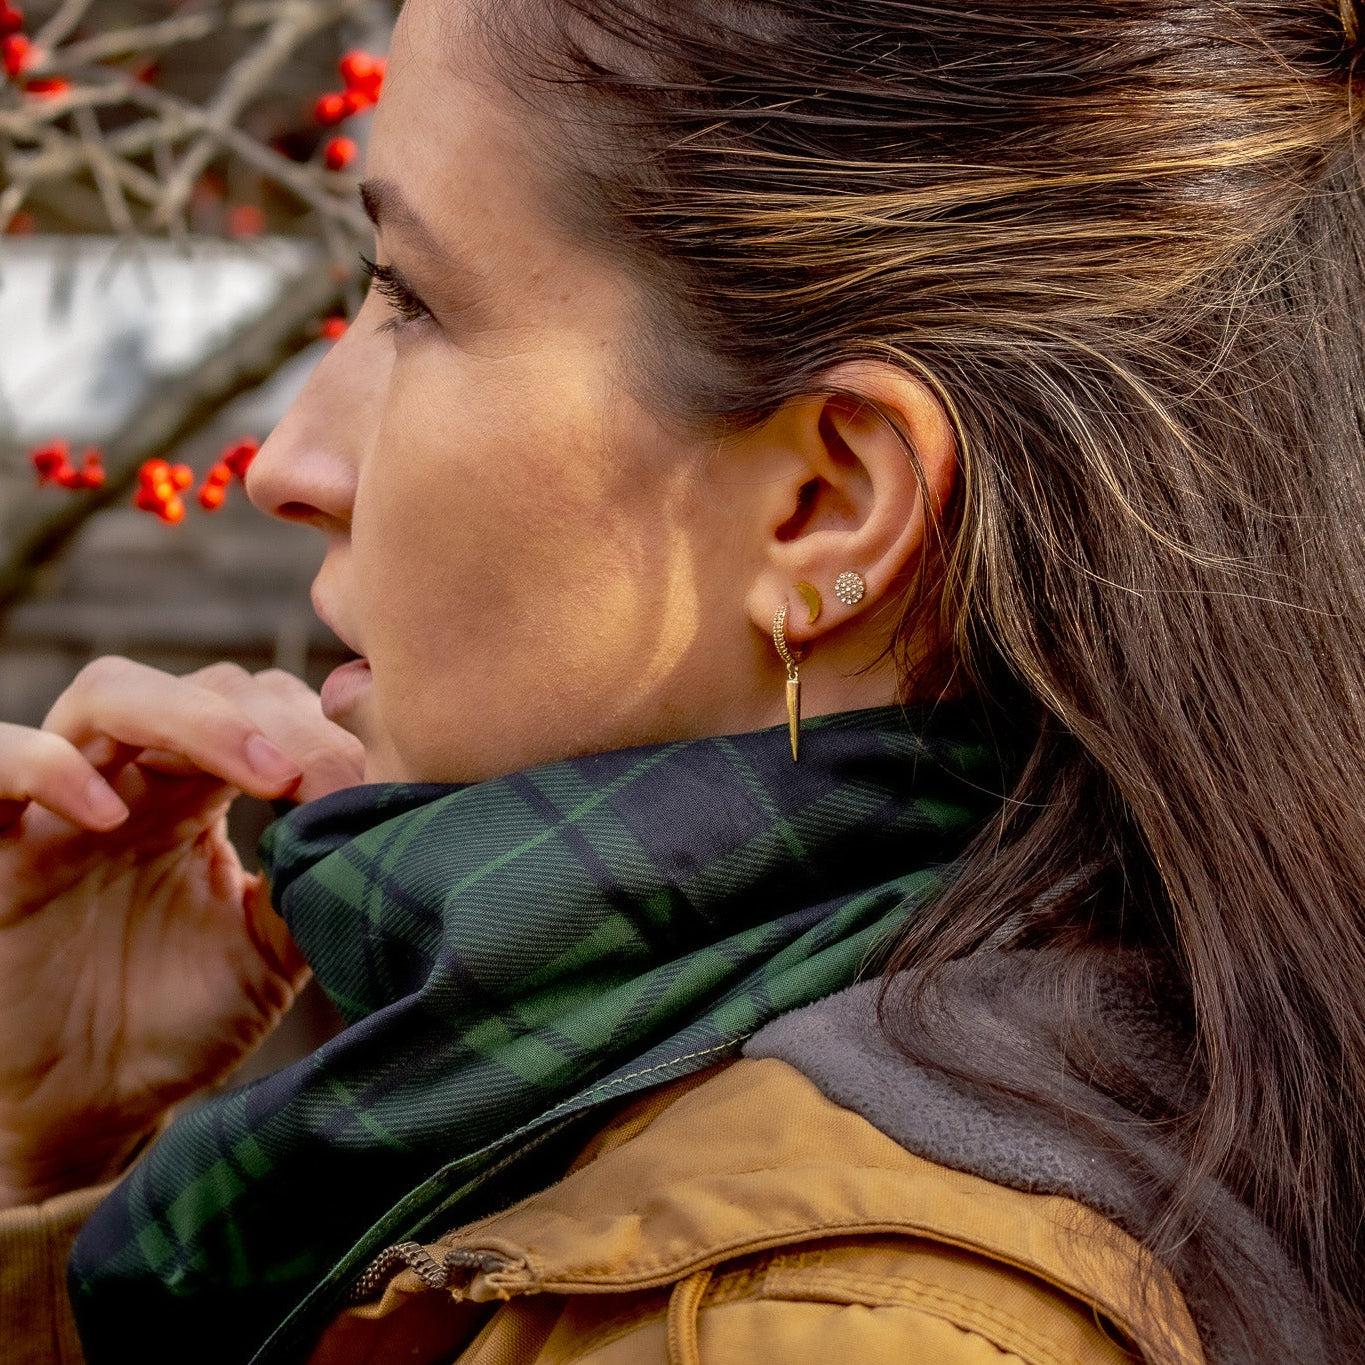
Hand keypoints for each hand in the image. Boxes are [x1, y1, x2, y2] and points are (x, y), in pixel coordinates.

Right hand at [0, 659, 364, 1208]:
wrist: (99, 1110)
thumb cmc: (184, 1020)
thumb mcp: (274, 947)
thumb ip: (317, 876)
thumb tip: (384, 816)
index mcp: (204, 792)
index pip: (260, 707)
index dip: (313, 730)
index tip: (361, 786)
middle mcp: (136, 780)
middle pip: (201, 686)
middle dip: (273, 718)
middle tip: (318, 779)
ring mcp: (64, 806)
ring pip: (109, 695)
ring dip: (191, 717)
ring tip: (261, 774)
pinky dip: (47, 765)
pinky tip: (110, 812)